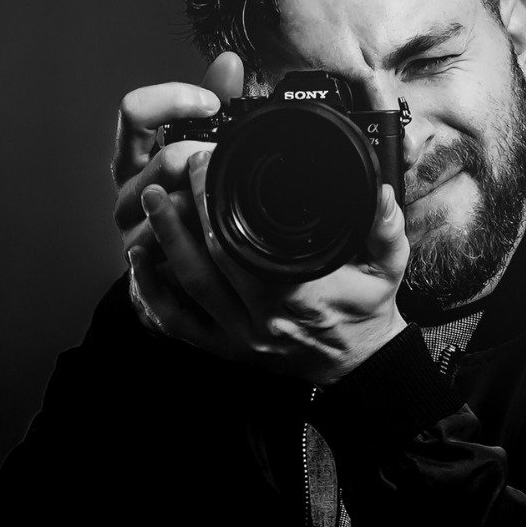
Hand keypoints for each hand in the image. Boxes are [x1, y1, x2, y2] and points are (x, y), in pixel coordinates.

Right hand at [112, 52, 242, 321]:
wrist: (174, 276)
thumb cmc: (191, 199)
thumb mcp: (199, 146)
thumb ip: (212, 104)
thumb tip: (229, 61)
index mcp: (134, 156)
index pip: (134, 112)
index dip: (174, 101)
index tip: (213, 105)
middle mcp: (127, 192)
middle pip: (166, 160)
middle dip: (210, 159)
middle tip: (238, 165)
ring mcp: (134, 231)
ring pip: (174, 207)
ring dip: (211, 202)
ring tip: (234, 200)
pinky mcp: (149, 267)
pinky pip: (178, 248)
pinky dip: (204, 241)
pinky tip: (222, 237)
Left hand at [129, 152, 408, 385]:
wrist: (360, 363)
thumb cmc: (369, 309)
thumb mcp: (388, 264)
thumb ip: (384, 225)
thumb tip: (379, 191)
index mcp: (299, 297)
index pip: (243, 245)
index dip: (217, 202)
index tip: (210, 163)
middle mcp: (262, 320)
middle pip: (208, 262)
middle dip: (186, 211)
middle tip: (175, 170)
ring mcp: (239, 338)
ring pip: (188, 288)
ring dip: (164, 241)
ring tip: (151, 200)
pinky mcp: (225, 350)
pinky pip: (178, 326)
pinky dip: (151, 296)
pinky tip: (137, 264)